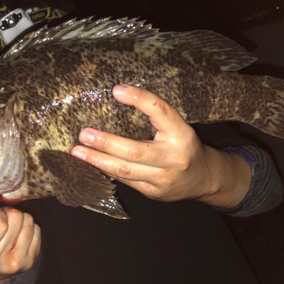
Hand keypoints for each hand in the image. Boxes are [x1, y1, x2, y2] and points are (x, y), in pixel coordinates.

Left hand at [71, 85, 250, 208]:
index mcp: (182, 133)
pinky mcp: (153, 192)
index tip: (116, 90)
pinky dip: (107, 170)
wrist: (205, 178)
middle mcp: (174, 157)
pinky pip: (125, 180)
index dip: (139, 98)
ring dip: (97, 160)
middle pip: (134, 150)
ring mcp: (163, 178)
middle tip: (83, 134)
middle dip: (105, 142)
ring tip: (77, 151)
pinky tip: (92, 162)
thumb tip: (118, 96)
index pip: (160, 110)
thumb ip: (155, 117)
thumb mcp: (178, 127)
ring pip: (125, 170)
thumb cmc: (185, 146)